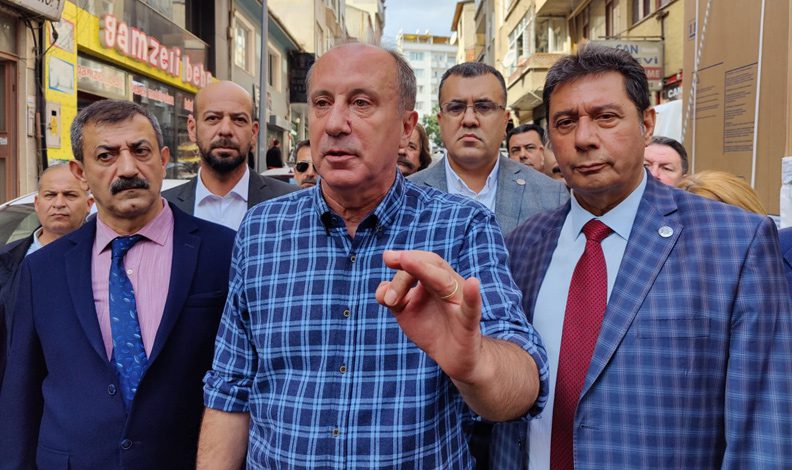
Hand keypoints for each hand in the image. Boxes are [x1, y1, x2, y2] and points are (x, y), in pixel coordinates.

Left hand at [375, 250, 484, 383]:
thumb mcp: (405, 311)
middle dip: (410, 263)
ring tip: (407, 261)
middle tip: (388, 260)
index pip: (419, 263)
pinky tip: (473, 283)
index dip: (403, 260)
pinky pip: (471, 309)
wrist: (453, 357)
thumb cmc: (430, 327)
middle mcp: (450, 286)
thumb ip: (392, 298)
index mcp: (435, 280)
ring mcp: (459, 303)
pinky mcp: (468, 324)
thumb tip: (381, 291)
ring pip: (444, 282)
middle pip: (431, 265)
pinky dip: (472, 296)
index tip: (387, 258)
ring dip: (425, 271)